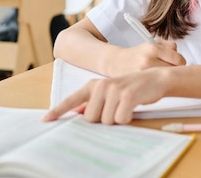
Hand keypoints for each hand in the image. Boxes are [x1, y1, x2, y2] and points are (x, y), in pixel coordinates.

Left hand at [42, 68, 167, 123]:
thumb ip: (92, 101)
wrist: (155, 79)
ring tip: (125, 106)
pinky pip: (120, 119)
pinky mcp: (127, 95)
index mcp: (94, 85)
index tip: (45, 119)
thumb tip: (76, 111)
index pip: (72, 99)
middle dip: (103, 119)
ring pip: (106, 121)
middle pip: (91, 118)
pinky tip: (132, 107)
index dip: (59, 110)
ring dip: (117, 119)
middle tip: (116, 108)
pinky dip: (127, 118)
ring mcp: (114, 90)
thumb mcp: (109, 92)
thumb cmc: (131, 89)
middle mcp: (101, 86)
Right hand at [106, 39, 185, 76]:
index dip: (180, 61)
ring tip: (160, 75)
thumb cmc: (137, 53)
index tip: (177, 63)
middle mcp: (148, 60)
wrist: (116, 62)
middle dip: (173, 69)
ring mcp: (143, 72)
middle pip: (174, 70)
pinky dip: (158, 83)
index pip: (178, 59)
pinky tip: (154, 80)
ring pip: (167, 78)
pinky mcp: (139, 83)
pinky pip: (157, 85)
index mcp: (152, 48)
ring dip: (166, 77)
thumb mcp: (151, 43)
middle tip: (168, 69)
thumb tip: (178, 55)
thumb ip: (167, 46)